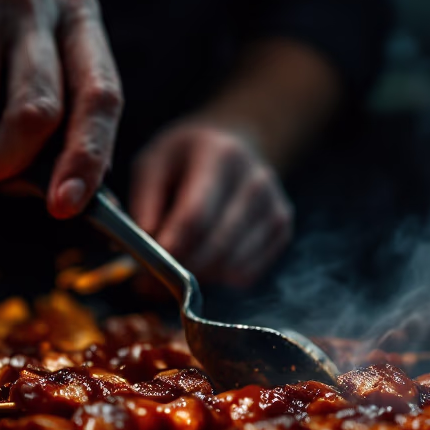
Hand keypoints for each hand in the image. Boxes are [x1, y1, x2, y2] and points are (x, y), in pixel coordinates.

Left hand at [130, 122, 294, 287]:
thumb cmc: (186, 158)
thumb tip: (147, 245)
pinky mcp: (283, 228)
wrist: (236, 145)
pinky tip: (206, 259)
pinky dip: (221, 278)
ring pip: (233, 265)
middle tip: (149, 283)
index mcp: (220, 155)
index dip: (171, 247)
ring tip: (177, 266)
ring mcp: (275, 205)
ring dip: (199, 277)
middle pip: (217, 244)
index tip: (147, 270)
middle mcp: (256, 179)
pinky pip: (247, 273)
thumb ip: (146, 201)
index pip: (196, 214)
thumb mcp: (154, 163)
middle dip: (181, 270)